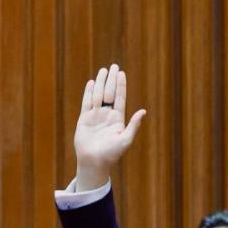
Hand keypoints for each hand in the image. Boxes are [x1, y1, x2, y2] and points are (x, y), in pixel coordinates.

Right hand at [72, 64, 145, 190]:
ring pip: (98, 95)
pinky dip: (89, 92)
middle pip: (109, 93)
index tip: (121, 73)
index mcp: (117, 119)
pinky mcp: (84, 119)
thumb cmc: (111, 154)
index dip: (120, 85)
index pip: (119, 98)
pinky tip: (91, 83)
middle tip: (113, 66)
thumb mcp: (125, 140)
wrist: (94, 162)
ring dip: (101, 83)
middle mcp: (107, 115)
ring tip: (103, 70)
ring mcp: (95, 116)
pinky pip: (87, 102)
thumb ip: (133, 125)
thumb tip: (143, 111)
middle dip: (111, 80)